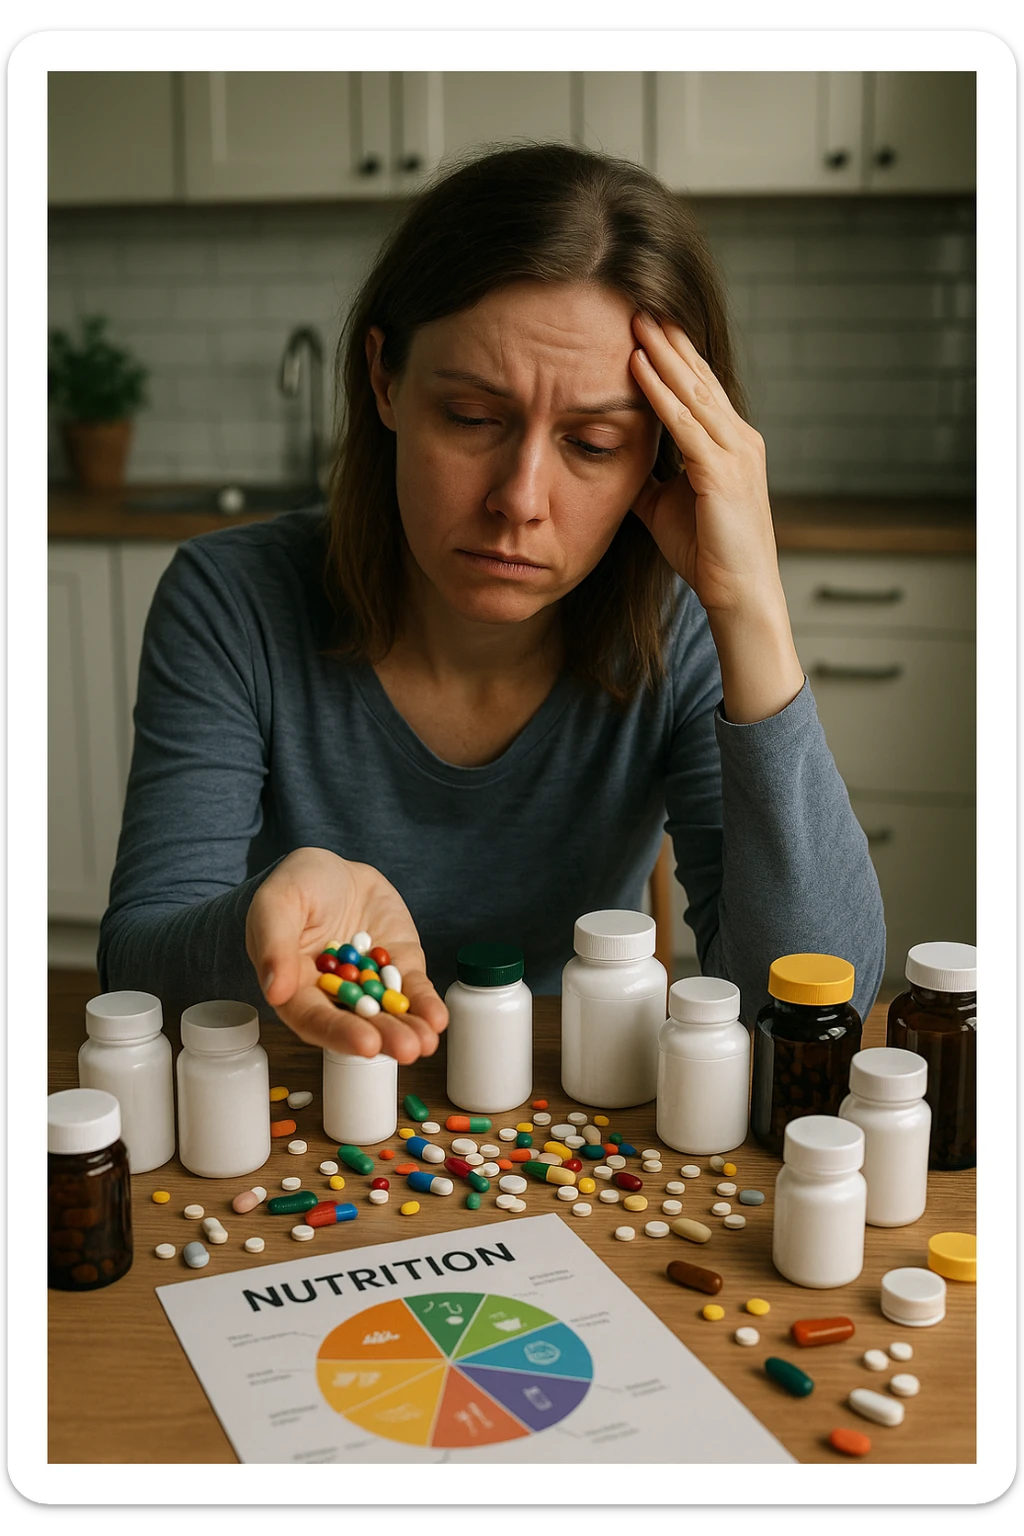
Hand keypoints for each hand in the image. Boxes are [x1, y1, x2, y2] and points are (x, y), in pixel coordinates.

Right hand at [245, 847, 447, 1060]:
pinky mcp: (398, 966)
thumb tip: (274, 991)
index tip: (365, 1044)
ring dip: (408, 1029)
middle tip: (407, 1049)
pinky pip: (412, 987)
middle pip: (357, 1023)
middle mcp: (334, 994)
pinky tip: (437, 1019)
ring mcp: (370, 982)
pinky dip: (425, 1003)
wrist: (333, 869)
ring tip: (426, 1042)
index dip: (340, 1033)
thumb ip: (273, 945)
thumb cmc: (296, 886)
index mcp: (296, 988)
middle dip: (384, 1037)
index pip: (315, 1018)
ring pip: (387, 1012)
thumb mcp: (276, 905)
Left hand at [629, 313, 781, 616]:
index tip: (647, 325)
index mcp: (731, 444)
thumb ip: (648, 478)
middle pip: (698, 378)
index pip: (700, 388)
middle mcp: (740, 439)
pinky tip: (637, 367)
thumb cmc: (707, 553)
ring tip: (635, 320)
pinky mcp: (722, 473)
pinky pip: (685, 423)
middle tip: (639, 303)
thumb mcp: (667, 506)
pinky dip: (660, 392)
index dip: (675, 355)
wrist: (739, 594)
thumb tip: (617, 460)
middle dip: (669, 340)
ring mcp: (736, 453)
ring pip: (693, 391)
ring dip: (662, 353)